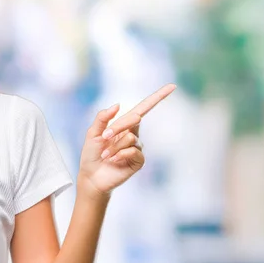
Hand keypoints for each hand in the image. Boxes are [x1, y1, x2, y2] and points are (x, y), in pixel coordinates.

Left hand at [77, 84, 175, 198]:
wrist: (91, 176)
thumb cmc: (91, 154)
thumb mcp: (92, 133)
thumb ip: (102, 118)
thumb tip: (118, 105)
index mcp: (124, 124)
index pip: (143, 108)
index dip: (157, 97)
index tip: (172, 86)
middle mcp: (134, 134)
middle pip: (134, 118)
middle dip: (116, 127)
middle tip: (103, 138)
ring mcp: (137, 147)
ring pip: (130, 137)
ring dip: (114, 146)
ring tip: (106, 156)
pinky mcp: (139, 160)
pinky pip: (133, 151)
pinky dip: (120, 154)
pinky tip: (113, 161)